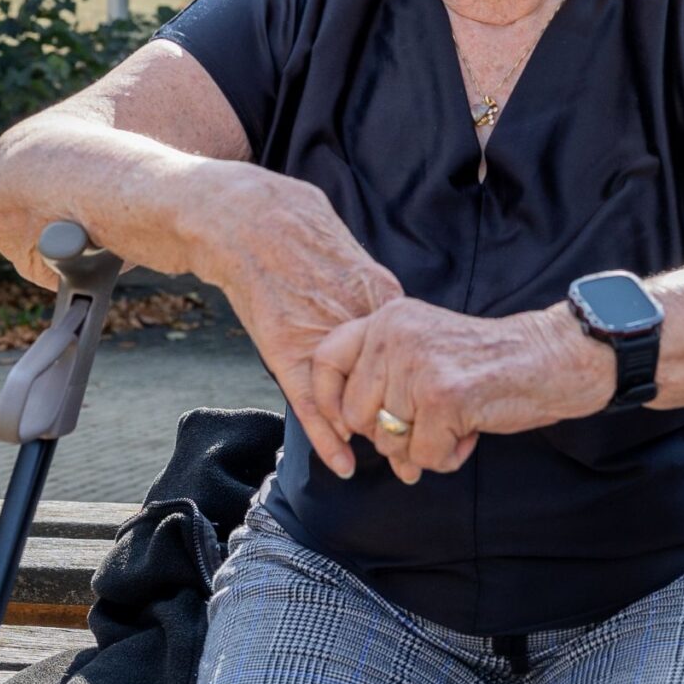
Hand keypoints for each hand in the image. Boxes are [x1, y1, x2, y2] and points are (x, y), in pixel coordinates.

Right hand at [199, 173, 402, 480]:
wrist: (246, 218)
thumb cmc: (295, 225)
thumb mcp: (349, 248)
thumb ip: (370, 282)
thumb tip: (389, 303)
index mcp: (380, 294)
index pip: (412, 352)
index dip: (421, 384)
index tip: (437, 408)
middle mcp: (356, 321)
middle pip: (393, 381)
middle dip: (408, 416)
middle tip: (424, 446)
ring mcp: (322, 339)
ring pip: (357, 399)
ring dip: (376, 434)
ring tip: (395, 460)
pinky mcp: (287, 353)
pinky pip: (312, 405)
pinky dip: (328, 437)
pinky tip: (343, 464)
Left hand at [312, 300, 595, 483]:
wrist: (550, 358)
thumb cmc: (488, 363)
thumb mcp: (426, 349)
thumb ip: (386, 382)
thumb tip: (354, 441)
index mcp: (387, 318)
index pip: (325, 360)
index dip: (328, 402)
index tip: (348, 426)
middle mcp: (394, 335)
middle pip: (356, 415)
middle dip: (390, 435)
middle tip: (431, 425)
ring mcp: (417, 365)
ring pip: (388, 441)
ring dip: (422, 447)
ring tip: (456, 423)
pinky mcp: (441, 397)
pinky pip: (423, 456)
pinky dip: (448, 457)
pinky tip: (471, 432)